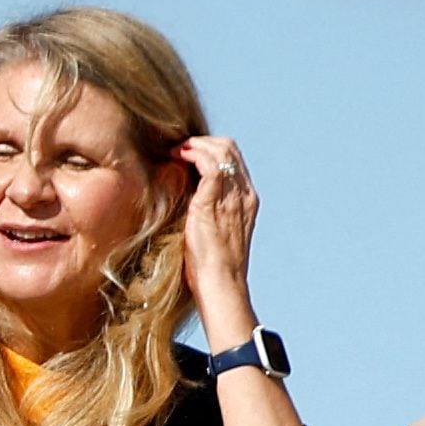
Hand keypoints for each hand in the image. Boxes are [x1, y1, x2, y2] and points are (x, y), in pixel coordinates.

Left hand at [174, 134, 260, 341]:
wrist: (220, 283)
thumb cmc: (212, 267)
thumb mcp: (214, 233)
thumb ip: (208, 212)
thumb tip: (185, 201)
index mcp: (247, 201)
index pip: (234, 161)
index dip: (212, 151)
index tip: (189, 154)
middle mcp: (244, 194)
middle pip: (231, 149)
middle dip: (205, 142)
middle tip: (181, 147)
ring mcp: (232, 196)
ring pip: (221, 151)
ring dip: (197, 145)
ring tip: (177, 149)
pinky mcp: (214, 200)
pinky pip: (209, 164)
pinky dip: (193, 154)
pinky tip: (178, 156)